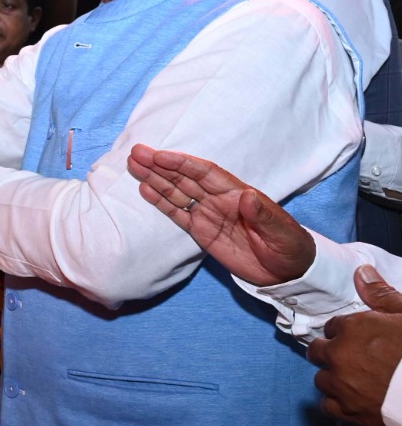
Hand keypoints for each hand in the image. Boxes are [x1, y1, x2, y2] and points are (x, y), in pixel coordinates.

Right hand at [126, 144, 314, 286]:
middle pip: (185, 178)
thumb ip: (263, 215)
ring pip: (177, 192)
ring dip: (155, 178)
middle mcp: (220, 200)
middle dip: (160, 165)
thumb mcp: (283, 233)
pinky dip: (161, 201)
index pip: (206, 174)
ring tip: (133, 165)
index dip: (183, 164)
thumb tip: (248, 195)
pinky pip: (177, 213)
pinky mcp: (201, 231)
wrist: (288, 272)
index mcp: (238, 194)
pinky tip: (145, 189)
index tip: (160, 157)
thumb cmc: (290, 248)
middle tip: (136, 153)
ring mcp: (209, 214)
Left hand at [306, 267, 401, 425]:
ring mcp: (340, 384)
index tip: (359, 340)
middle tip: (353, 359)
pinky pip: (327, 406)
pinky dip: (337, 404)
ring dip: (334, 378)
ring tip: (355, 380)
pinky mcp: (346, 410)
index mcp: (353, 328)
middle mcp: (339, 354)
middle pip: (318, 351)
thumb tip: (361, 272)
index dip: (345, 333)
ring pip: (321, 379)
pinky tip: (353, 400)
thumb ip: (382, 295)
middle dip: (332, 353)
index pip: (333, 327)